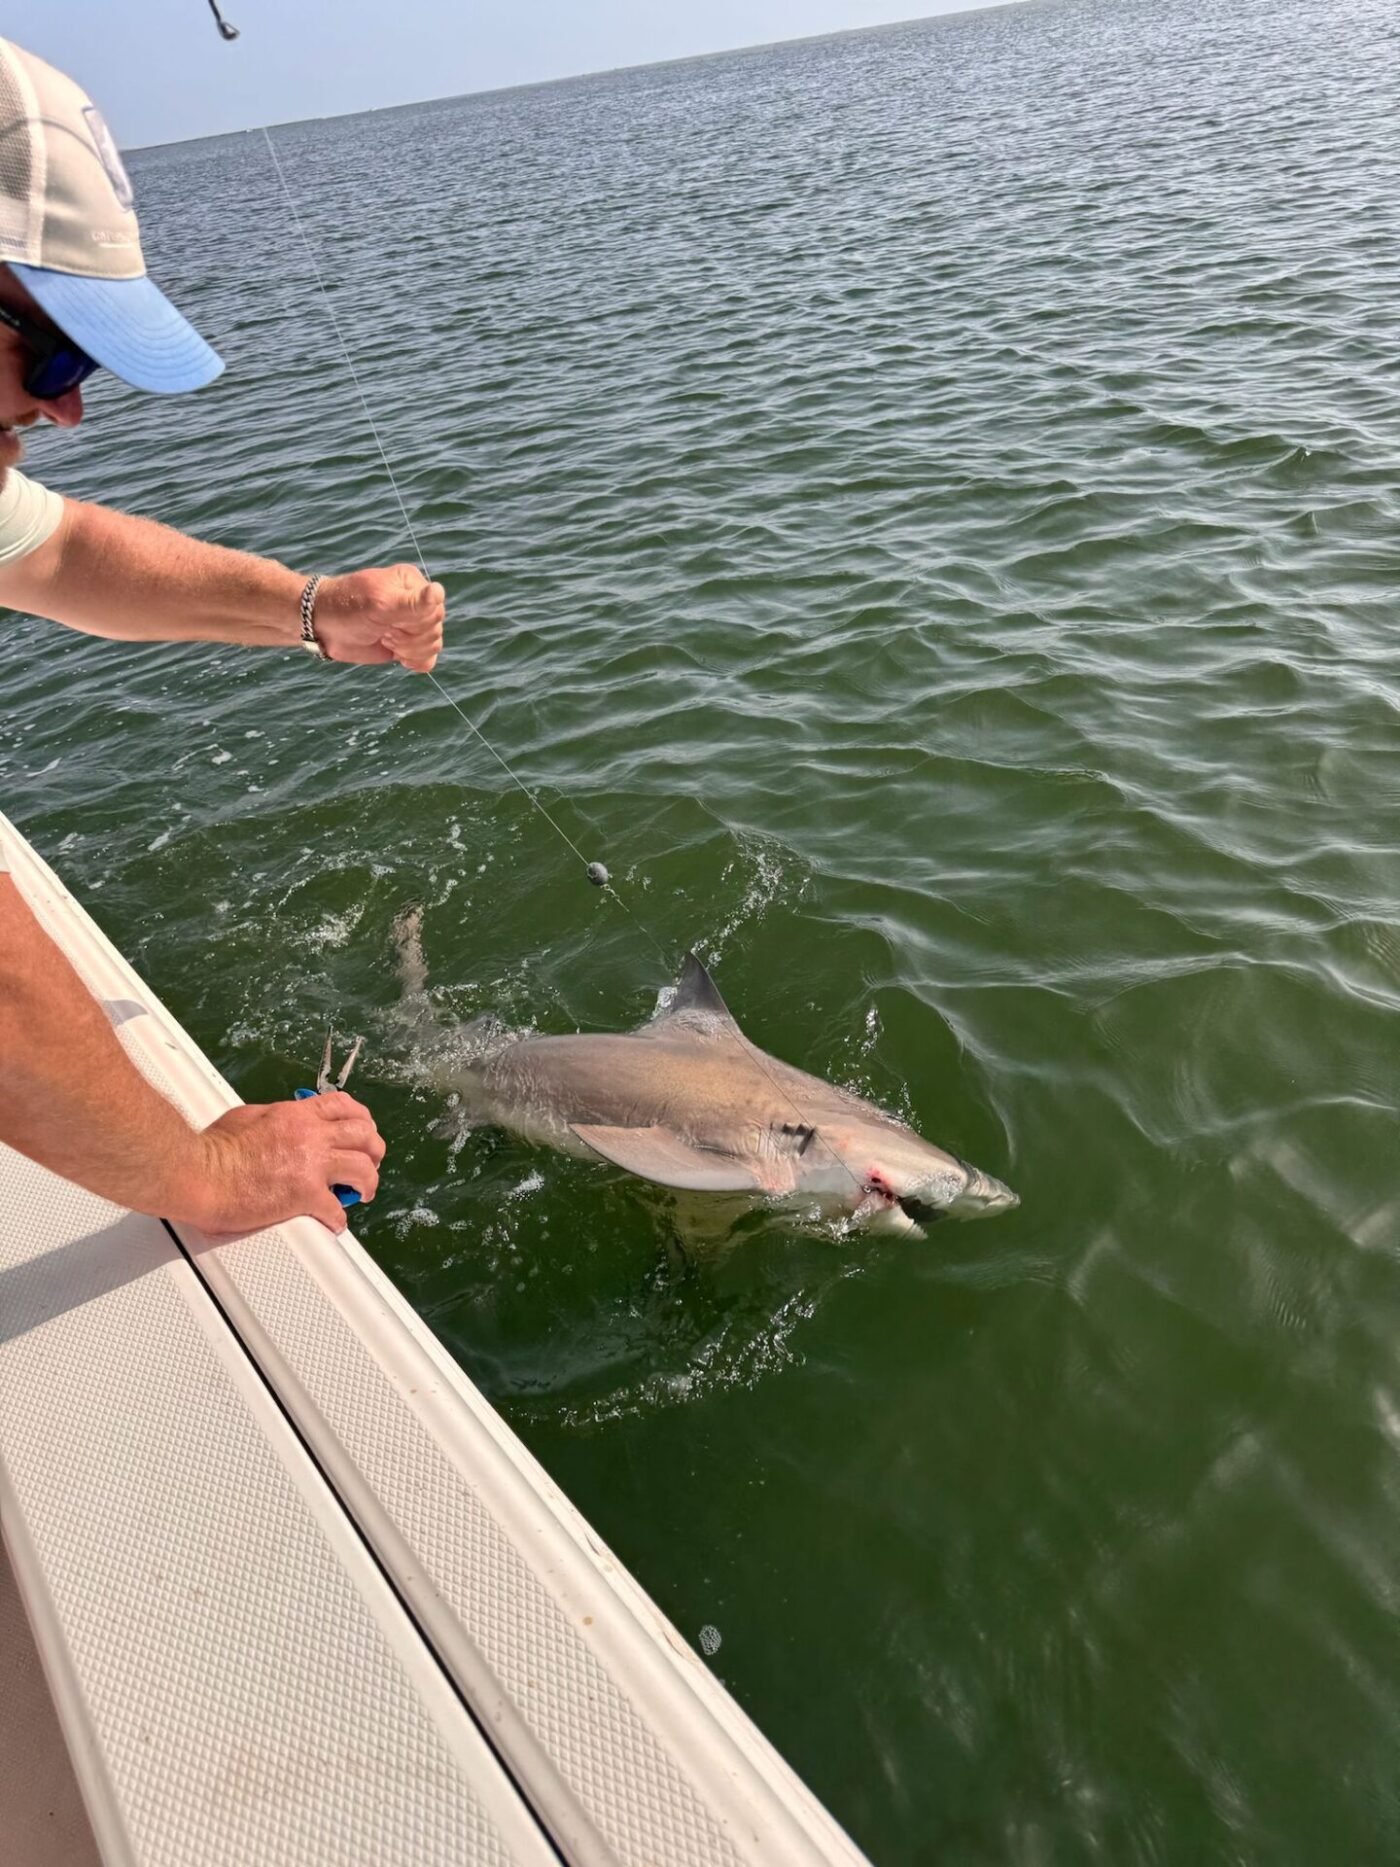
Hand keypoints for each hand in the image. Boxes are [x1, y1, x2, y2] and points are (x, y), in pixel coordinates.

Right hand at [182, 1092, 386, 1233]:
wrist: (200, 1174)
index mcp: (296, 1115)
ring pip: (363, 1169)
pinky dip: (338, 1220)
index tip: (363, 1130)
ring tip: (363, 1193)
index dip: (361, 1118)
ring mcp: (311, 1165)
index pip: (342, 1106)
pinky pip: (336, 1210)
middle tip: (370, 1162)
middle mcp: (311, 1136)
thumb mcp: (248, 1117)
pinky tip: (334, 1223)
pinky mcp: (304, 1196)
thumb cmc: (212, 1149)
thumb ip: (273, 1118)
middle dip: (373, 1149)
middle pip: (364, 1135)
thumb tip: (280, 1124)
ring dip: (368, 1183)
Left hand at [313, 565, 444, 672]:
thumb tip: (439, 591)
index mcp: (414, 585)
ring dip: (410, 650)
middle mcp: (417, 603)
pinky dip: (417, 661)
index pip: (435, 610)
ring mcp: (412, 625)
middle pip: (435, 629)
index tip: (390, 622)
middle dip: (410, 637)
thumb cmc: (347, 608)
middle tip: (383, 631)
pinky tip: (399, 657)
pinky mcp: (407, 645)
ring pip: (434, 645)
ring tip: (386, 640)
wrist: (323, 625)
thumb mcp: (380, 604)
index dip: (417, 623)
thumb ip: (412, 602)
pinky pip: (428, 658)